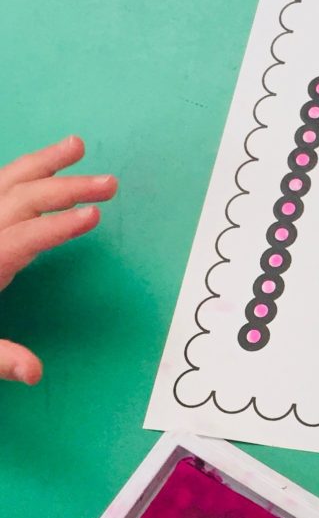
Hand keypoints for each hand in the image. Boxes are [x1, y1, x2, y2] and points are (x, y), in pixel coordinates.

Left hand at [0, 136, 117, 385]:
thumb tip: (34, 371)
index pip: (25, 238)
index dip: (59, 227)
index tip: (93, 216)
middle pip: (23, 200)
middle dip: (68, 188)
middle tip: (110, 184)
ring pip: (8, 181)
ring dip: (44, 163)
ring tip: (77, 145)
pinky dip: (22, 171)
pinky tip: (42, 166)